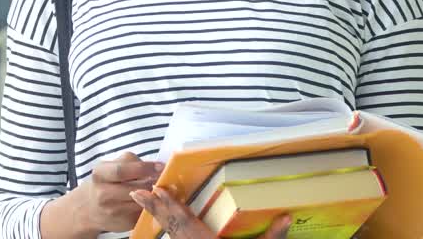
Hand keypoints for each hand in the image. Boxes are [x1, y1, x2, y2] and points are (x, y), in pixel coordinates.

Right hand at [70, 152, 163, 233]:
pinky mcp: (125, 223)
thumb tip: (156, 166)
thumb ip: (130, 162)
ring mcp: (114, 211)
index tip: (160, 166)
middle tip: (165, 177)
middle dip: (154, 182)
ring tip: (162, 187)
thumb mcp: (109, 166)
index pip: (121, 171)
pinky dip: (153, 204)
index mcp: (100, 174)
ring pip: (143, 201)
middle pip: (136, 188)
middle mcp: (103, 194)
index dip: (143, 168)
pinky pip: (144, 212)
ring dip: (156, 194)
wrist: (89, 208)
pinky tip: (155, 199)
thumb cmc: (104, 182)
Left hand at [130, 185, 291, 238]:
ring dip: (159, 218)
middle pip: (170, 226)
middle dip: (153, 209)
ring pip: (171, 235)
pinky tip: (167, 227)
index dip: (170, 205)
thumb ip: (271, 237)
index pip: (185, 221)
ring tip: (146, 203)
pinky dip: (170, 231)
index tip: (156, 190)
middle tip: (135, 192)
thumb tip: (286, 217)